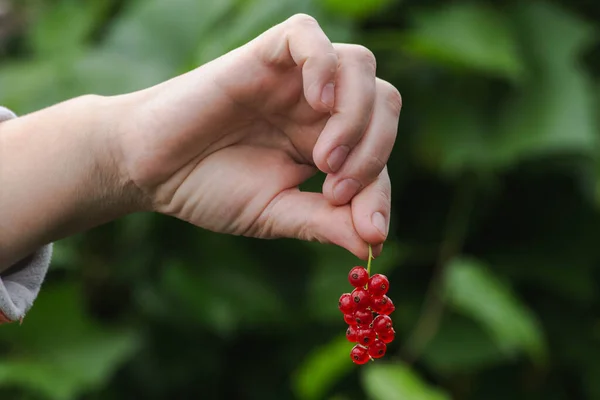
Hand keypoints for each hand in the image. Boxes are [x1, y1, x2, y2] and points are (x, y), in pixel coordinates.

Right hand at [116, 14, 401, 258]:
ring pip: (359, 65)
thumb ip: (324, 222)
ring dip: (355, 116)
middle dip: (376, 150)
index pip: (379, 155)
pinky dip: (323, 63)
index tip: (371, 232)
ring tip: (322, 159)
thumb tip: (374, 243)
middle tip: (335, 188)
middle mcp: (317, 105)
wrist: (149, 170)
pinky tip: (316, 102)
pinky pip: (307, 33)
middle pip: (384, 101)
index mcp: (325, 141)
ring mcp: (292, 76)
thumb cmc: (208, 190)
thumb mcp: (275, 214)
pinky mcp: (262, 54)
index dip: (381, 192)